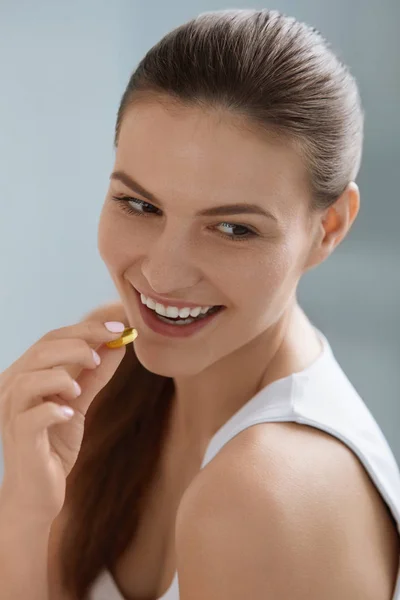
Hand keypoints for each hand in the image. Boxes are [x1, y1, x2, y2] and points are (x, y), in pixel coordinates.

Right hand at [0, 320, 127, 522]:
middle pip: (42, 351)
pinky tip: (70, 413)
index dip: (86, 328)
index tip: (118, 327)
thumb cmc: (54, 443)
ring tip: (79, 390)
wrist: (37, 493)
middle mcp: (12, 388)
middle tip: (102, 355)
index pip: (52, 338)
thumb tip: (117, 344)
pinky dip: (54, 410)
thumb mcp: (78, 402)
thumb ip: (94, 374)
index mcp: (25, 374)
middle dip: (79, 345)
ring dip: (62, 377)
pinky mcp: (20, 439)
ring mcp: (12, 414)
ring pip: (30, 379)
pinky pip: (32, 417)